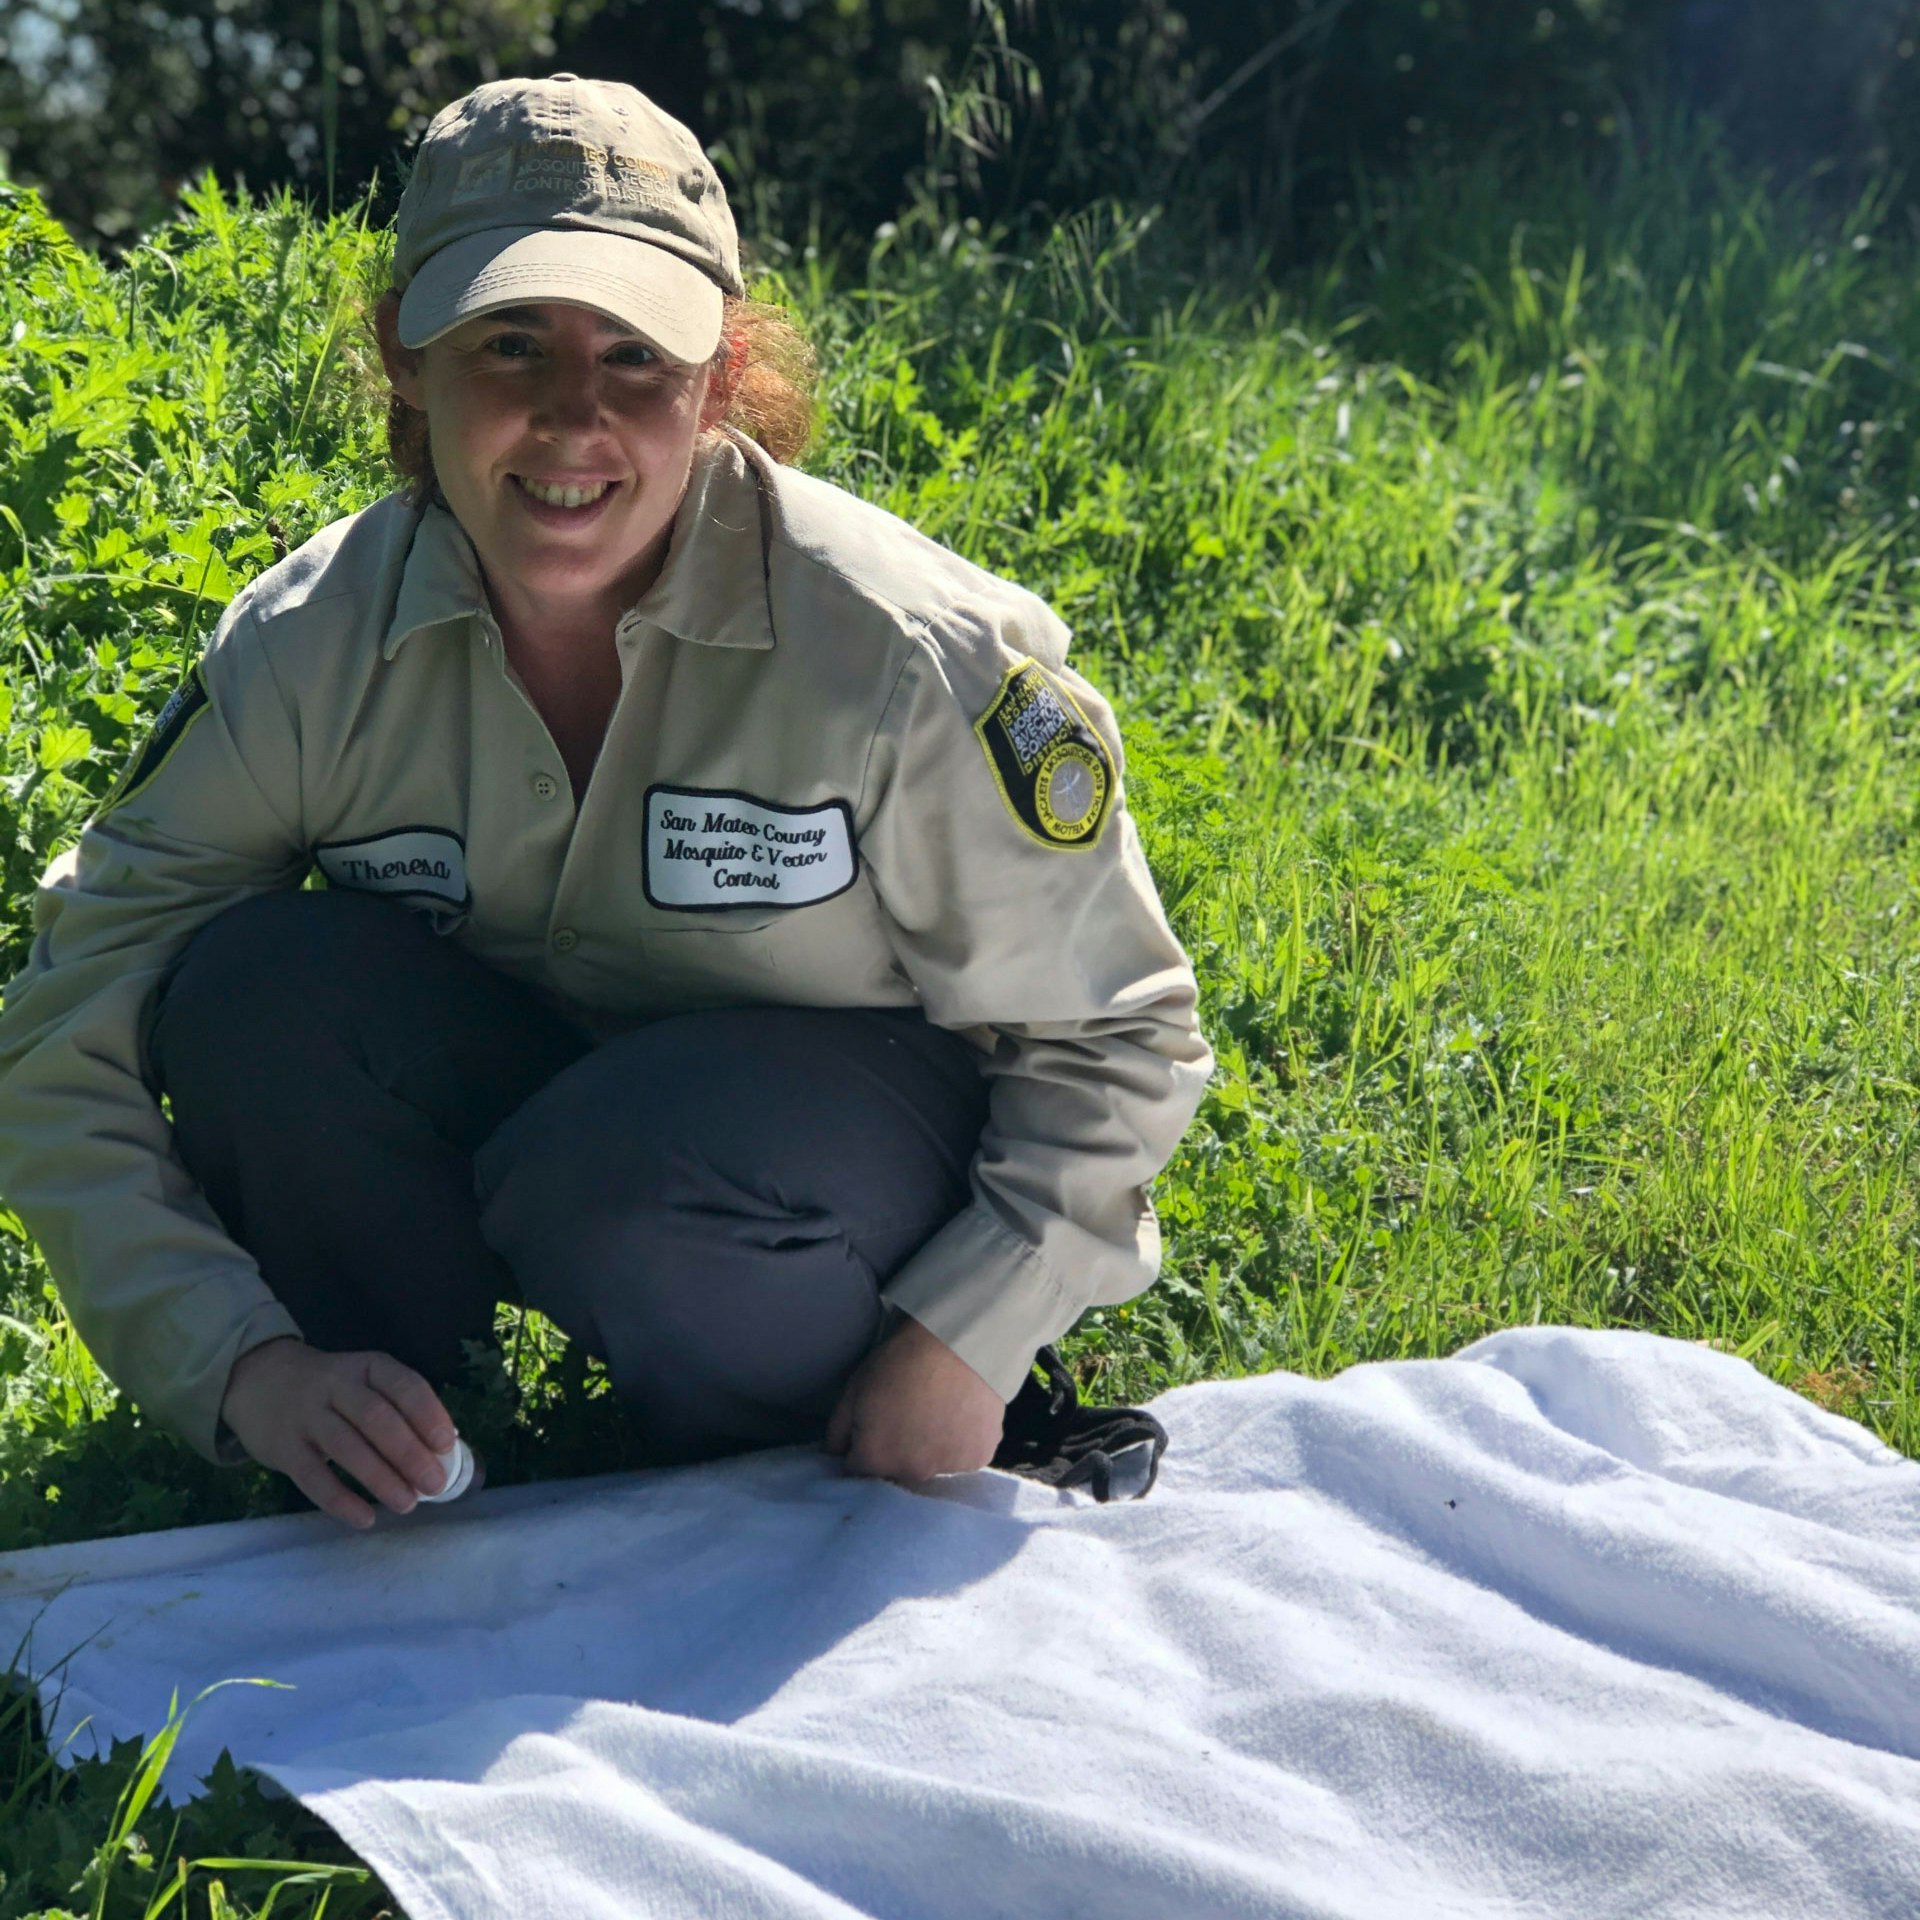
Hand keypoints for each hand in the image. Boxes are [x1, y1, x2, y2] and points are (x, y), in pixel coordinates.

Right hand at [219, 1335, 459, 1530]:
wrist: (257, 1380)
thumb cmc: (331, 1389)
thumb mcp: (363, 1381)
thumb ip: (397, 1408)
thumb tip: (444, 1450)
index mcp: (367, 1367)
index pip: (403, 1385)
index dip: (427, 1414)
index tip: (447, 1445)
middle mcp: (336, 1385)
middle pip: (376, 1417)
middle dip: (409, 1453)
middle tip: (435, 1485)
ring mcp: (306, 1416)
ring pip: (346, 1446)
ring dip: (380, 1478)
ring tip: (407, 1504)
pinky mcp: (282, 1447)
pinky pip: (312, 1477)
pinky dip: (340, 1500)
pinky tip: (364, 1518)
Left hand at [824, 1312, 1005, 1483]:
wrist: (957, 1343)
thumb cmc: (899, 1361)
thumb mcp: (854, 1389)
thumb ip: (838, 1431)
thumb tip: (837, 1455)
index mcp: (876, 1460)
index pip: (859, 1468)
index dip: (863, 1444)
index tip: (875, 1422)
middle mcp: (912, 1473)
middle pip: (897, 1470)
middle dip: (897, 1450)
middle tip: (907, 1413)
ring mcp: (949, 1468)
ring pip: (932, 1464)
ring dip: (930, 1448)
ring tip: (936, 1412)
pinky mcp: (980, 1456)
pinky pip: (963, 1456)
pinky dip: (960, 1441)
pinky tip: (960, 1414)